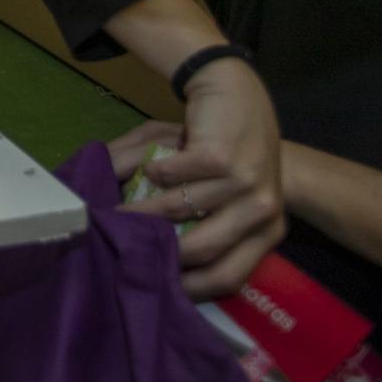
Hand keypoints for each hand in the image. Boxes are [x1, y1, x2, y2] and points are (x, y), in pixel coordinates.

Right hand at [110, 57, 285, 299]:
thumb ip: (184, 219)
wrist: (238, 94)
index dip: (189, 287)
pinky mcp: (221, 158)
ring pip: (181, 211)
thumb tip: (142, 250)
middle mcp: (261, 212)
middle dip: (158, 251)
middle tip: (126, 248)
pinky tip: (150, 168)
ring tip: (116, 213)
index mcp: (265, 229)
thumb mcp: (208, 189)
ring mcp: (244, 184)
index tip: (156, 285)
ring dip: (143, 211)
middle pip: (204, 251)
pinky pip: (173, 176)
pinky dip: (155, 172)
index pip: (229, 276)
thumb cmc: (222, 149)